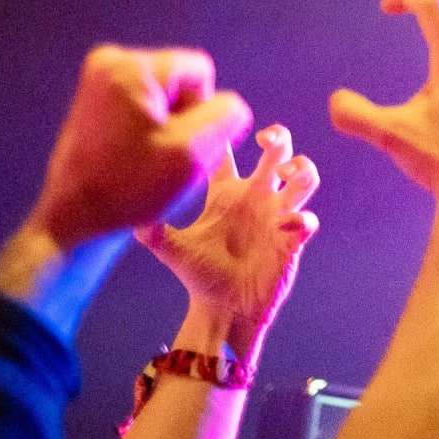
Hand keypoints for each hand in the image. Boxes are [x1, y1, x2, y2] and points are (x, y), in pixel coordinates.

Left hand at [30, 46, 252, 252]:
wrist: (74, 218)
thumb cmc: (132, 187)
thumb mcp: (194, 152)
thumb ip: (227, 115)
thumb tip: (229, 105)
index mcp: (130, 67)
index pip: (200, 72)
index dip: (201, 111)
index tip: (175, 144)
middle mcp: (109, 62)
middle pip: (181, 81)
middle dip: (183, 117)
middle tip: (161, 155)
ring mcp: (98, 80)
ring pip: (166, 96)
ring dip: (168, 126)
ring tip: (147, 159)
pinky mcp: (94, 99)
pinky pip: (145, 105)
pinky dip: (149, 129)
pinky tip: (134, 156)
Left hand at [139, 123, 319, 359]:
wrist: (223, 309)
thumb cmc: (198, 277)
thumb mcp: (172, 251)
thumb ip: (153, 232)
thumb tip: (130, 216)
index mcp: (226, 193)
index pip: (228, 154)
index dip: (227, 135)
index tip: (221, 129)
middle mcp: (255, 198)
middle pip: (278, 151)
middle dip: (279, 137)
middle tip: (267, 139)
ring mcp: (277, 215)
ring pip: (304, 177)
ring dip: (302, 168)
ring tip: (287, 174)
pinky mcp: (293, 239)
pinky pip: (307, 220)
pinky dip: (302, 219)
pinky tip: (284, 227)